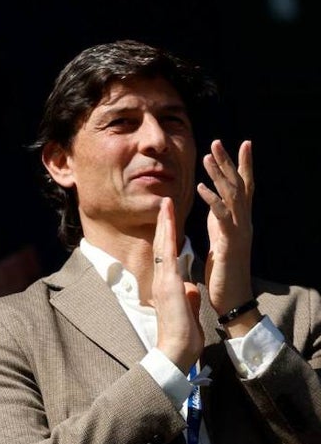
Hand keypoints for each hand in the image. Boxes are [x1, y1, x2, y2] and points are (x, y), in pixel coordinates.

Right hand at [152, 197, 203, 373]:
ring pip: (163, 246)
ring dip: (165, 224)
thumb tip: (190, 288)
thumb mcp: (188, 310)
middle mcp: (163, 280)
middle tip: (165, 202)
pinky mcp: (170, 285)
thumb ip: (188, 296)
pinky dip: (169, 239)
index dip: (168, 235)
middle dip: (164, 223)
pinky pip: (168, 258)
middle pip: (162, 245)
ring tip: (166, 205)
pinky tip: (170, 225)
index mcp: (168, 285)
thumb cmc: (182, 335)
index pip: (167, 255)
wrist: (176, 351)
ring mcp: (164, 281)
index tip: (170, 218)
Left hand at [197, 139, 254, 315]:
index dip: (243, 166)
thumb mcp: (221, 241)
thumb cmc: (224, 274)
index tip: (242, 144)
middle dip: (229, 162)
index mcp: (239, 221)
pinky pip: (222, 217)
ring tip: (207, 157)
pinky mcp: (230, 243)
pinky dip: (212, 200)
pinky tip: (200, 187)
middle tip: (218, 142)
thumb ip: (220, 223)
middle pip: (239, 185)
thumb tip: (217, 208)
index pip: (244, 187)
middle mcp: (243, 222)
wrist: (232, 301)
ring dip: (219, 175)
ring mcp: (239, 232)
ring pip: (231, 196)